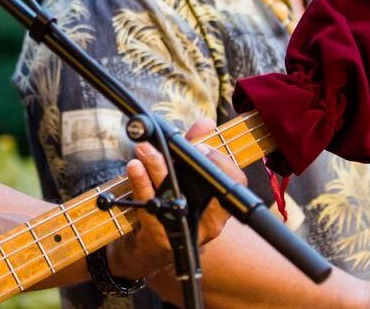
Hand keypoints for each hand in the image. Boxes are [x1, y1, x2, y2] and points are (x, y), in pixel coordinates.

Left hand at [104, 118, 241, 279]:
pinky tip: (135, 167)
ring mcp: (183, 229)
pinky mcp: (158, 235)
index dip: (222, 163)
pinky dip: (141, 183)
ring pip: (173, 194)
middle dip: (190, 162)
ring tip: (145, 149)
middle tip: (175, 145)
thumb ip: (194, 149)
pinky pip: (149, 206)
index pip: (235, 182)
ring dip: (157, 166)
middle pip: (206, 189)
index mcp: (218, 206)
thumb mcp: (184, 177)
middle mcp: (207, 222)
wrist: (145, 246)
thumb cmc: (171, 206)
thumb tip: (206, 123)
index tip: (202, 146)